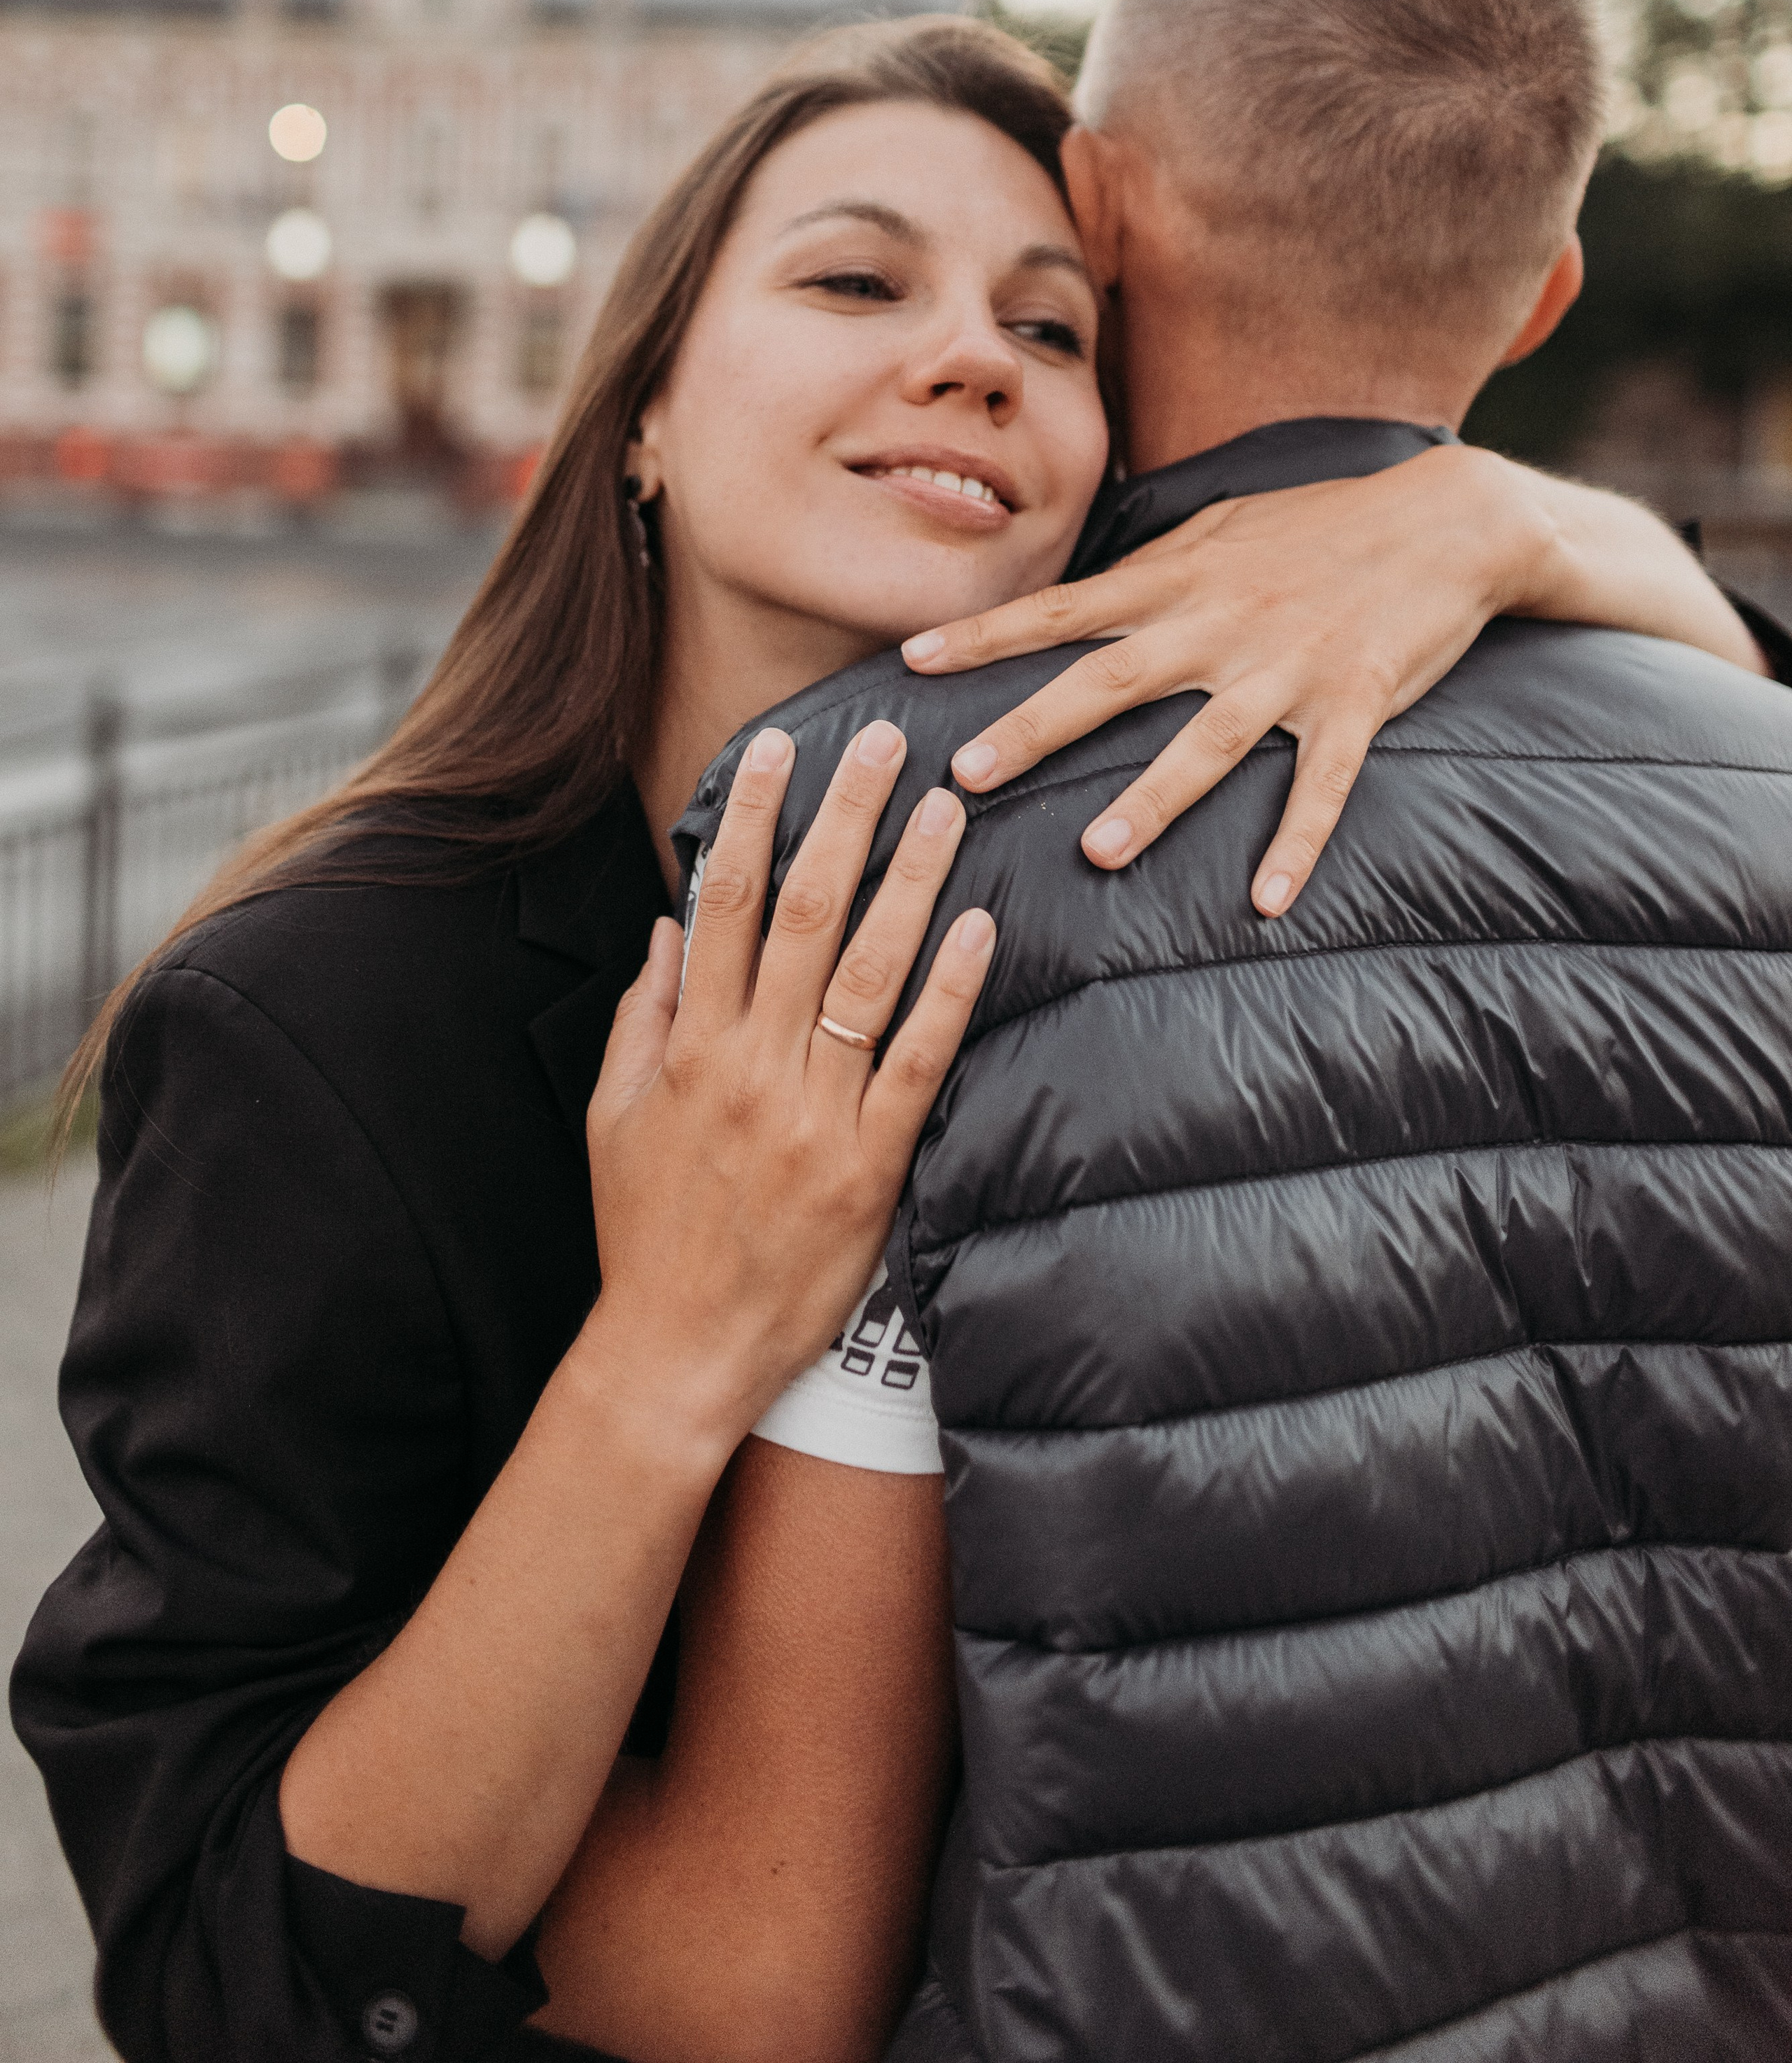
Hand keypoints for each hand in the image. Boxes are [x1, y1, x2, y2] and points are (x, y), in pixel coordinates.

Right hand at [583, 719, 992, 1454]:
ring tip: (945, 805)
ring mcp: (814, 1115)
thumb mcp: (614, 1116)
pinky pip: (918, 1065)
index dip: (751, 815)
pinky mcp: (870, 1167)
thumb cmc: (644, 1233)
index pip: (722, 902)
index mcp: (691, 1048)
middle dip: (844, 817)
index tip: (776, 746)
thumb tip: (668, 926)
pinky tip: (978, 927)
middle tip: (884, 740)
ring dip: (909, 881)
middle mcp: (752, 1067)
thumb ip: (644, 1016)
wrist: (677, 1353)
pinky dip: (949, 993)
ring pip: (868, 973)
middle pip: (804, 914)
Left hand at [900, 442, 1555, 916]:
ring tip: (1096, 850)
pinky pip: (1322, 783)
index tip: (912, 662)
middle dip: (1037, 726)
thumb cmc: (1321, 525)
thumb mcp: (1220, 528)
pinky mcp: (1356, 703)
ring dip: (1153, 799)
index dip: (985, 636)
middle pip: (1112, 680)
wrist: (1448, 520)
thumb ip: (1148, 569)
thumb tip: (1077, 602)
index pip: (1061, 609)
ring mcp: (1289, 668)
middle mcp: (1221, 623)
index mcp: (1179, 578)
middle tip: (969, 774)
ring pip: (1209, 741)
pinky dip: (1297, 842)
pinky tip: (1267, 901)